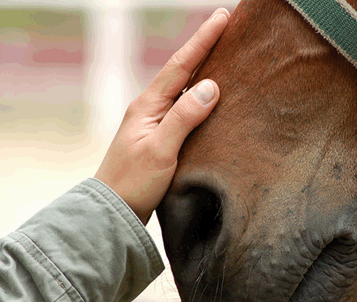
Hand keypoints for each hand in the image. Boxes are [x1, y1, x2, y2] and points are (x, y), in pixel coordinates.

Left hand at [95, 8, 229, 223]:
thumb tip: (211, 86)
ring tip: (225, 56)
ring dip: (204, 70)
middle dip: (204, 48)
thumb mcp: (160, 149)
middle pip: (183, 71)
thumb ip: (185, 117)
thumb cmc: (133, 182)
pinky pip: (186, 109)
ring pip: (185, 89)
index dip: (202, 41)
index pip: (180, 66)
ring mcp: (156, 123)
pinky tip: (213, 98)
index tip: (221, 18)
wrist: (114, 211)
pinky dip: (201, 97)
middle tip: (226, 27)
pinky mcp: (162, 137)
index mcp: (148, 105)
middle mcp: (151, 108)